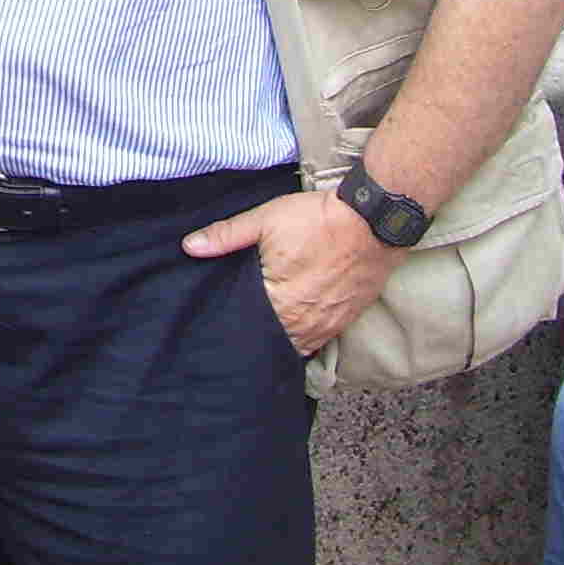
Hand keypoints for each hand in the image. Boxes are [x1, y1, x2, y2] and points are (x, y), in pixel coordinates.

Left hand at [181, 189, 404, 355]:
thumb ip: (226, 236)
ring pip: (297, 345)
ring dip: (281, 340)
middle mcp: (304, 322)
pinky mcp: (346, 320)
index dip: (231, 324)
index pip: (246, 326)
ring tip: (263, 331)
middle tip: (238, 329)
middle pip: (272, 341)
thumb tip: (189, 247)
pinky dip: (304, 337)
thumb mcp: (265, 219)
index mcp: (279, 301)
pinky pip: (319, 341)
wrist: (374, 221)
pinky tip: (293, 326)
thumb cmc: (317, 219)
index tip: (218, 323)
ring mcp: (328, 325)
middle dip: (255, 336)